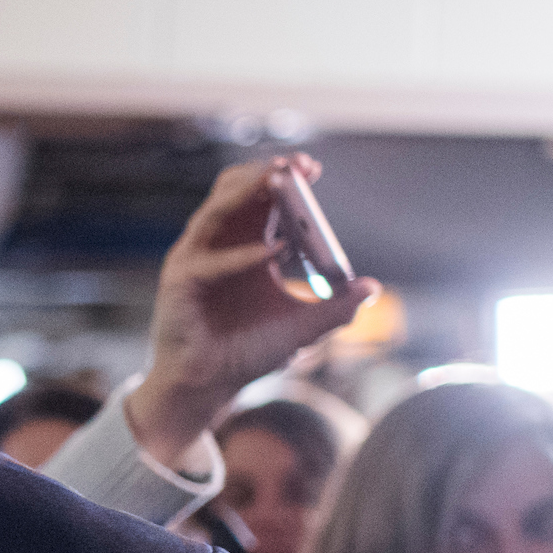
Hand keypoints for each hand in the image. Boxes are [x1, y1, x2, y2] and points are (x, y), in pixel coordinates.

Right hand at [123, 156, 380, 473]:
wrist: (207, 387)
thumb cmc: (245, 353)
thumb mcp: (301, 327)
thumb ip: (335, 309)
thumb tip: (371, 288)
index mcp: (242, 246)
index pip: (259, 196)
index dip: (284, 177)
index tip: (312, 169)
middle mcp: (216, 246)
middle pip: (232, 190)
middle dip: (265, 172)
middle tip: (297, 166)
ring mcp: (194, 260)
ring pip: (214, 210)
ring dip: (246, 192)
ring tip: (279, 181)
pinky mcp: (180, 284)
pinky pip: (210, 263)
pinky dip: (243, 256)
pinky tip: (275, 253)